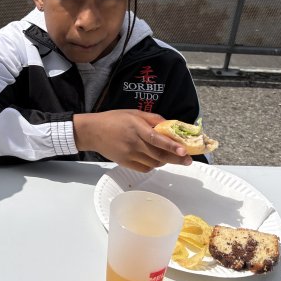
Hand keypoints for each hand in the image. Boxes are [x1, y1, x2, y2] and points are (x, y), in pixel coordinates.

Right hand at [73, 110, 191, 172]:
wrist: (93, 132)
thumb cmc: (114, 119)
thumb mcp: (134, 113)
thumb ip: (152, 119)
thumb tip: (169, 126)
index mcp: (136, 128)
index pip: (157, 139)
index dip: (172, 146)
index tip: (184, 151)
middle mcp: (133, 143)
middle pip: (159, 155)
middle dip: (176, 159)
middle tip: (188, 160)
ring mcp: (129, 155)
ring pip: (154, 163)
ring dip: (166, 162)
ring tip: (172, 158)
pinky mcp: (125, 163)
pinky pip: (145, 168)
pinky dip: (154, 166)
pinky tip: (156, 160)